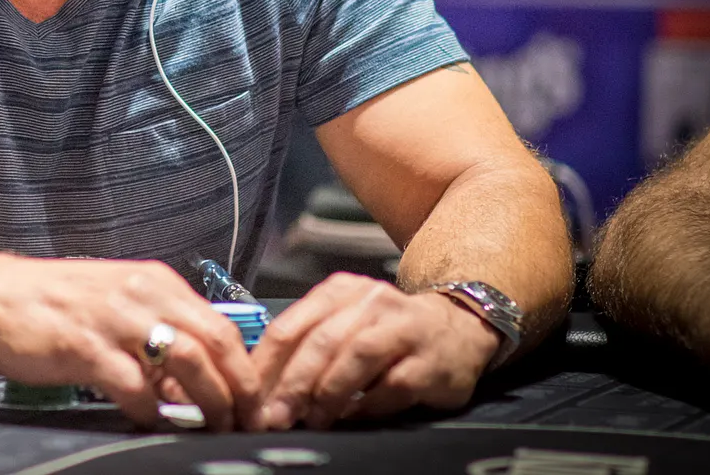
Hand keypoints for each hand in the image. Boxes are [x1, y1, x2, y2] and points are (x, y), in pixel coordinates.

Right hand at [0, 257, 258, 429]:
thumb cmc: (55, 300)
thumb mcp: (117, 299)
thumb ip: (157, 327)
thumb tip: (194, 376)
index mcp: (154, 282)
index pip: (221, 326)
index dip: (245, 369)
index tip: (252, 401)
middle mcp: (141, 295)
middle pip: (214, 344)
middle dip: (237, 390)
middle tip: (242, 422)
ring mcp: (114, 320)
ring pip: (185, 363)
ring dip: (206, 402)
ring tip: (210, 426)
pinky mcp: (86, 347)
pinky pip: (135, 387)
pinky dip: (150, 412)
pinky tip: (148, 421)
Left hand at [251, 272, 499, 430]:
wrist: (459, 328)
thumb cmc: (387, 331)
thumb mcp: (344, 323)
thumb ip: (306, 345)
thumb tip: (263, 386)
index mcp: (339, 291)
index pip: (290, 325)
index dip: (266, 364)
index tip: (251, 396)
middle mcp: (370, 302)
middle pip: (321, 341)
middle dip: (293, 383)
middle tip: (276, 416)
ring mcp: (403, 329)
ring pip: (357, 356)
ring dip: (329, 392)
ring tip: (313, 420)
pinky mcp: (429, 361)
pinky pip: (394, 385)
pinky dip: (369, 405)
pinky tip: (352, 418)